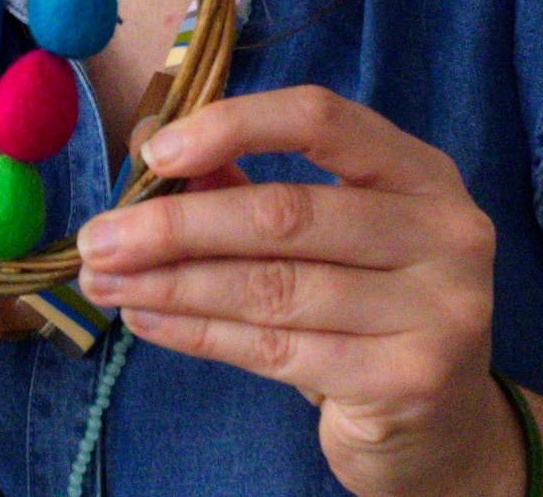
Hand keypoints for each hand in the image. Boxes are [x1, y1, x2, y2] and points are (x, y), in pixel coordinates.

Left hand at [78, 87, 525, 496]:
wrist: (443, 424)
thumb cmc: (367, 302)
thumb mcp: (325, 228)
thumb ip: (248, 181)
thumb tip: (152, 149)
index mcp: (420, 170)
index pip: (321, 119)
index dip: (232, 125)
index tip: (154, 154)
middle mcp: (444, 231)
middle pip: (286, 212)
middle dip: (175, 225)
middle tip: (98, 238)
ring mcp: (437, 310)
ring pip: (271, 287)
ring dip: (171, 284)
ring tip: (105, 282)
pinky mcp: (409, 381)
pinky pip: (276, 349)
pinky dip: (198, 333)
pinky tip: (148, 321)